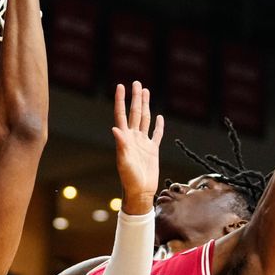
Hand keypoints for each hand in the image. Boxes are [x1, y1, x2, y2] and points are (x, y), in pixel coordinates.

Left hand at [111, 81, 163, 214]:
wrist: (140, 192)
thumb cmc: (129, 179)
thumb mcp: (124, 161)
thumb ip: (121, 145)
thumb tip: (115, 129)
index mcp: (125, 138)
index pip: (122, 115)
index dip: (121, 100)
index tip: (121, 86)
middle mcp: (133, 138)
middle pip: (135, 113)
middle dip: (136, 98)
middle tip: (137, 83)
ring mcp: (143, 143)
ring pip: (145, 119)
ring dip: (145, 106)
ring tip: (146, 92)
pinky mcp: (153, 150)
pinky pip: (156, 134)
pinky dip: (158, 126)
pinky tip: (159, 117)